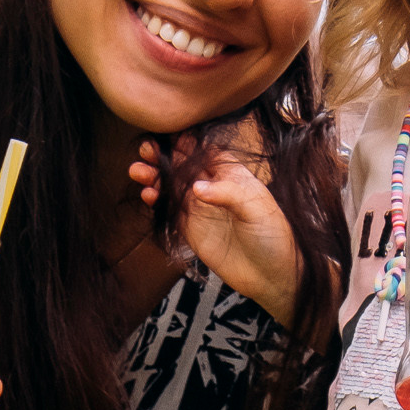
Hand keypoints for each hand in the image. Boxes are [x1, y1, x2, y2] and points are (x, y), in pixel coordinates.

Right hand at [129, 133, 300, 325]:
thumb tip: (197, 188)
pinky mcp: (189, 227)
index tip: (164, 135)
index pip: (202, 149)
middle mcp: (212, 185)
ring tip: (137, 170)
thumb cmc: (272, 235)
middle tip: (145, 150)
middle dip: (160, 154)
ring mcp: (199, 206)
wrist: (270, 274)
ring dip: (152, 175)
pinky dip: (155, 199)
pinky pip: (168, 208)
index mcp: (230, 172)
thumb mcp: (255, 208)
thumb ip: (227, 193)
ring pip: (169, 184)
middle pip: (180, 163)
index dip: (182, 140)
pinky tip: (148, 194)